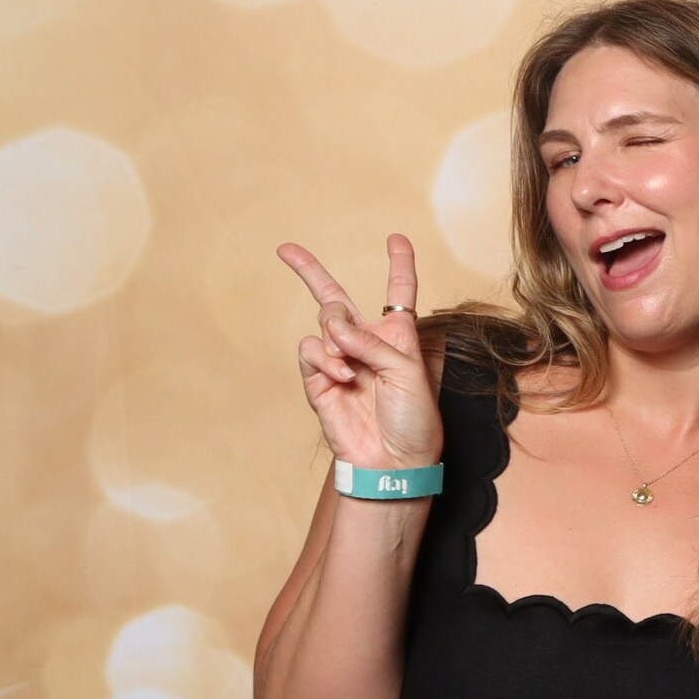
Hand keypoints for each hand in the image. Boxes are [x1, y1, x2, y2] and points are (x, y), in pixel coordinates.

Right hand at [277, 235, 439, 471]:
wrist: (393, 459)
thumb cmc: (414, 418)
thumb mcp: (408, 372)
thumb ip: (372, 342)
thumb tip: (334, 326)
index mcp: (399, 337)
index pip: (398, 293)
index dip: (399, 265)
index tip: (396, 239)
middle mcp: (366, 343)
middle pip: (334, 299)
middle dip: (308, 271)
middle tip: (285, 249)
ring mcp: (339, 360)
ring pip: (324, 323)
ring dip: (337, 336)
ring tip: (352, 367)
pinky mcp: (318, 380)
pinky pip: (311, 350)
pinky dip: (325, 360)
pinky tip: (342, 378)